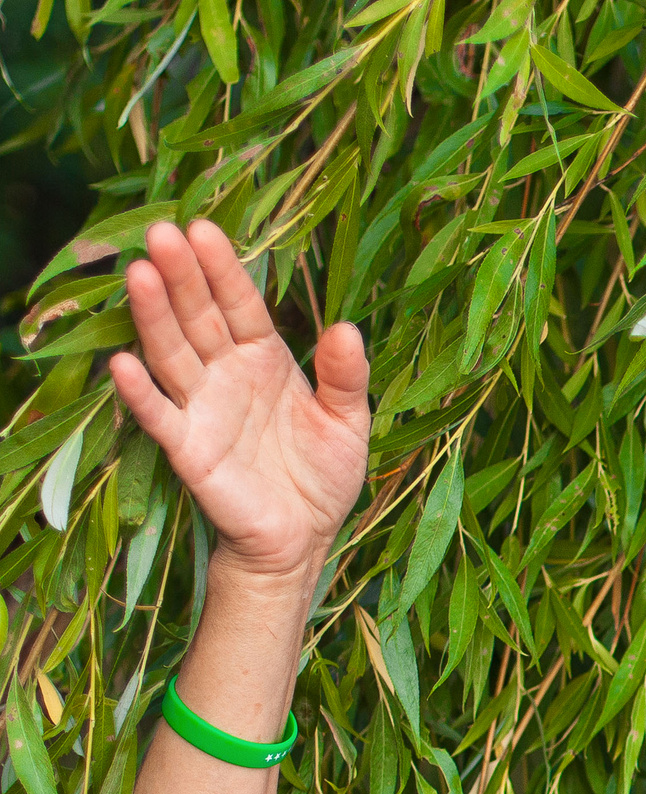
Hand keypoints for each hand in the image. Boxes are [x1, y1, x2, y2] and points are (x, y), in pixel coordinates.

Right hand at [107, 221, 370, 581]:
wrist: (304, 539)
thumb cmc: (322, 476)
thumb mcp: (348, 423)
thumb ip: (345, 377)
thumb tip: (347, 328)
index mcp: (265, 359)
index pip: (241, 305)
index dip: (224, 270)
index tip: (204, 229)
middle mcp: (227, 375)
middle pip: (200, 318)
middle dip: (182, 277)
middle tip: (161, 233)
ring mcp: (203, 409)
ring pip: (173, 354)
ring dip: (154, 317)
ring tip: (138, 275)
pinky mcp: (189, 450)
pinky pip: (160, 418)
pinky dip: (140, 395)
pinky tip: (124, 365)